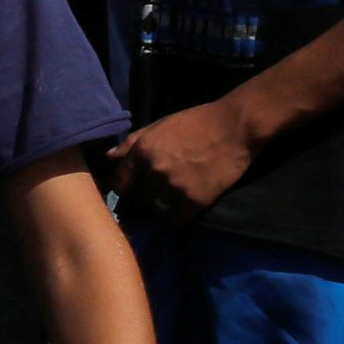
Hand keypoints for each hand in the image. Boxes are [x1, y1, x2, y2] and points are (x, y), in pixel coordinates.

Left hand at [110, 99, 257, 221]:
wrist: (235, 126)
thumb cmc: (197, 121)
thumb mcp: (160, 125)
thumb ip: (132, 142)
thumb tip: (108, 157)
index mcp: (142, 150)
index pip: (119, 183)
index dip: (124, 191)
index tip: (131, 194)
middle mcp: (154, 169)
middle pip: (136, 201)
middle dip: (141, 203)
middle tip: (149, 203)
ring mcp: (175, 186)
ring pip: (156, 212)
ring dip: (160, 212)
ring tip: (167, 207)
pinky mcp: (196, 200)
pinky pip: (176, 222)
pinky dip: (177, 221)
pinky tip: (182, 214)